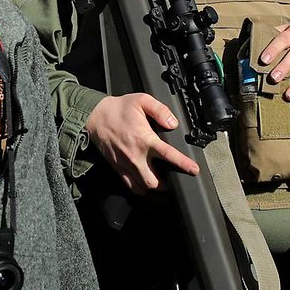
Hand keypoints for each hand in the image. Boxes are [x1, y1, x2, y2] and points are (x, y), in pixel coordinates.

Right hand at [84, 93, 199, 193]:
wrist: (96, 116)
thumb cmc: (119, 109)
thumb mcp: (142, 100)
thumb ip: (160, 110)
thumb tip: (173, 123)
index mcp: (144, 139)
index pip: (168, 155)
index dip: (183, 164)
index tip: (194, 170)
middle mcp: (136, 155)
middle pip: (155, 181)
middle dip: (167, 183)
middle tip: (173, 178)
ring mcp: (126, 164)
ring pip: (144, 187)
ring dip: (154, 187)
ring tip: (160, 182)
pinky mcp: (117, 168)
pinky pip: (130, 186)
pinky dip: (140, 188)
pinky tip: (145, 183)